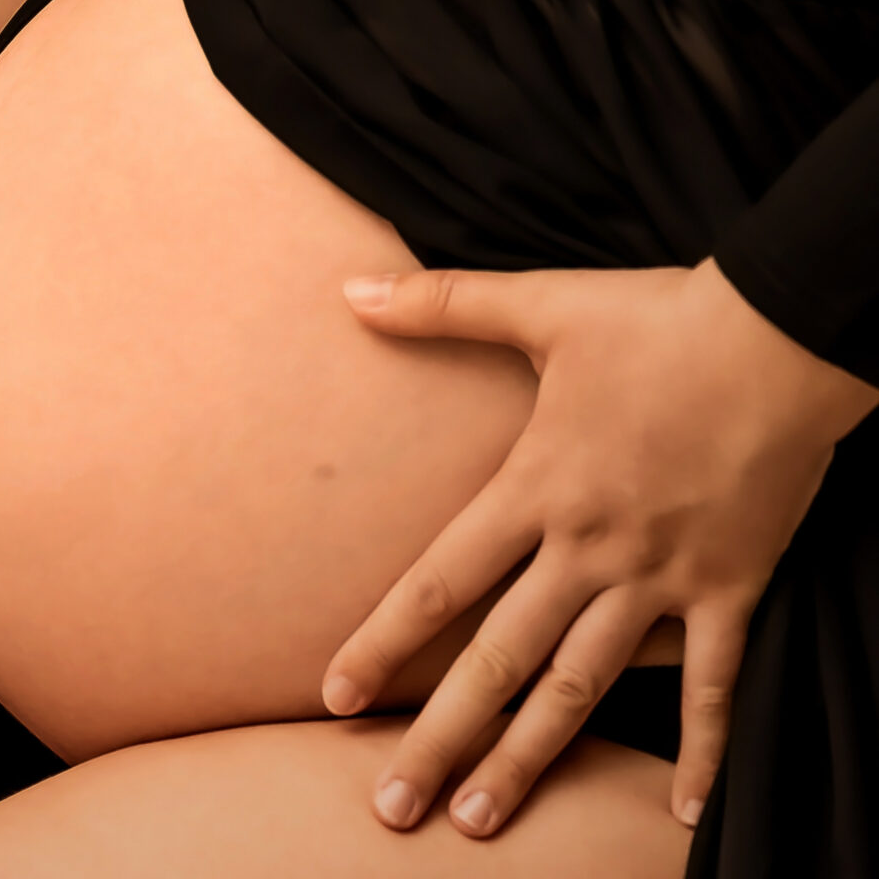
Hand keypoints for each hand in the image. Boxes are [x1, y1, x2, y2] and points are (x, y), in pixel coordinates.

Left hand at [322, 258, 877, 839]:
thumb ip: (442, 304)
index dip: (384, 640)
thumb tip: (348, 290)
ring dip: (530, 758)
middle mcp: (590, 546)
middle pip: (500, 658)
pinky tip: (681, 813)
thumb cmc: (657, 317)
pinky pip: (710, 685)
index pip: (442, 578)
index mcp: (538, 485)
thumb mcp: (540, 302)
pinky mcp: (730, 589)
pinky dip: (698, 751)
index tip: (334, 695)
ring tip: (480, 823)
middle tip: (392, 808)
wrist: (779, 335)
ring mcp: (661, 577)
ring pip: (583, 688)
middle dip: (442, 739)